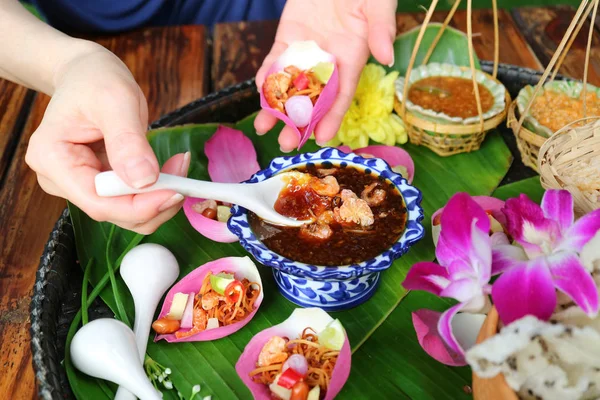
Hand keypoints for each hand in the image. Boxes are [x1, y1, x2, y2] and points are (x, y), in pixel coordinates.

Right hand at [25, 44, 187, 233]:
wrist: (87, 74)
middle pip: (114, 212)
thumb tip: (144, 180)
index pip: (97, 201)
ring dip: (159, 196)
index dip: (139, 206)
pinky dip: (156, 190)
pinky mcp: (99, 185)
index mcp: (52, 158)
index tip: (176, 191)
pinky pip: (132, 200)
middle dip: (154, 199)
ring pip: (126, 212)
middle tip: (183, 169)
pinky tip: (170, 167)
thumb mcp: (115, 100)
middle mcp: (60, 179)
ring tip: (178, 163)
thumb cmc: (95, 79)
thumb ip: (128, 141)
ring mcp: (79, 185)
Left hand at [255, 0, 396, 150]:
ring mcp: (306, 50)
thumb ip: (381, 29)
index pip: (342, 95)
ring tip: (263, 127)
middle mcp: (328, 61)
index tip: (322, 139)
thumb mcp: (378, 4)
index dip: (332, 118)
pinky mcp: (288, 37)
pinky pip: (276, 59)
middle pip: (312, 98)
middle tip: (286, 144)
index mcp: (352, 59)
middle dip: (298, 122)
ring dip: (276, 106)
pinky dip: (267, 74)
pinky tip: (259, 90)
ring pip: (290, 84)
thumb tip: (387, 57)